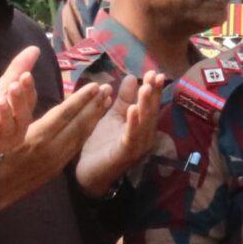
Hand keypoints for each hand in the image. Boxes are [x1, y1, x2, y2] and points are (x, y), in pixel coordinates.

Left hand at [0, 47, 37, 169]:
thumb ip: (15, 71)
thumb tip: (35, 49)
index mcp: (21, 115)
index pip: (30, 102)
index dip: (29, 90)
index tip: (26, 75)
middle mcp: (15, 130)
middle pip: (22, 116)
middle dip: (18, 101)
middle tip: (14, 86)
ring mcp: (0, 142)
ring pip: (7, 129)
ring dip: (4, 115)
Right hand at [0, 81, 109, 204]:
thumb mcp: (1, 131)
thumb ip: (21, 112)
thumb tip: (34, 94)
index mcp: (36, 138)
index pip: (65, 115)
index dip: (81, 99)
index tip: (95, 85)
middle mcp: (49, 152)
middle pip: (78, 126)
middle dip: (94, 106)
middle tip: (108, 88)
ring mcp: (53, 164)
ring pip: (79, 138)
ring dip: (94, 119)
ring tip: (105, 102)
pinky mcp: (53, 172)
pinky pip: (74, 149)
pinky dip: (85, 133)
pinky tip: (90, 125)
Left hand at [76, 71, 167, 196]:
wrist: (87, 171)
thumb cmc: (102, 143)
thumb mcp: (113, 116)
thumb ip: (123, 99)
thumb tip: (132, 77)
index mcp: (142, 127)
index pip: (150, 105)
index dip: (154, 89)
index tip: (155, 72)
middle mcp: (144, 137)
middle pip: (150, 112)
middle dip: (153, 94)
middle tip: (154, 75)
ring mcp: (136, 147)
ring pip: (144, 123)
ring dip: (145, 105)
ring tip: (145, 88)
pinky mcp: (125, 155)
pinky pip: (130, 137)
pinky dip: (132, 123)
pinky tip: (132, 110)